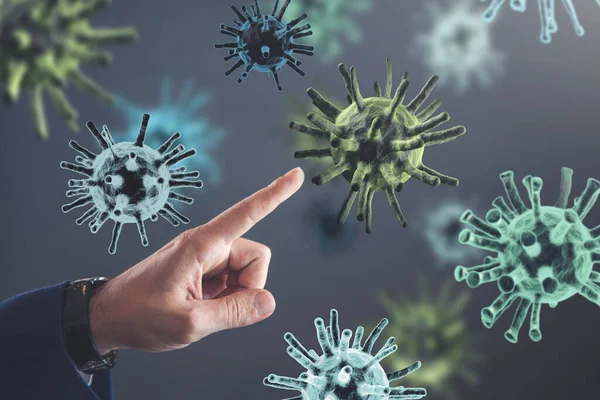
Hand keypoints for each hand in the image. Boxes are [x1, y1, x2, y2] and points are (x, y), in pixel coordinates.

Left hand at [89, 167, 304, 353]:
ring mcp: (206, 259)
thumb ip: (233, 312)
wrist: (106, 318)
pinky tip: (201, 307)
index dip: (274, 195)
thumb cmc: (138, 316)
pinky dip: (226, 298)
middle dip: (249, 286)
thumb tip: (268, 302)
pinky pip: (233, 282)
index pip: (246, 212)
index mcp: (202, 245)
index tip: (297, 175)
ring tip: (204, 309)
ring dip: (236, 295)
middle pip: (256, 257)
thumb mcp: (188, 323)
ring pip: (247, 272)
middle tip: (219, 309)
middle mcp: (207, 245)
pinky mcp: (204, 272)